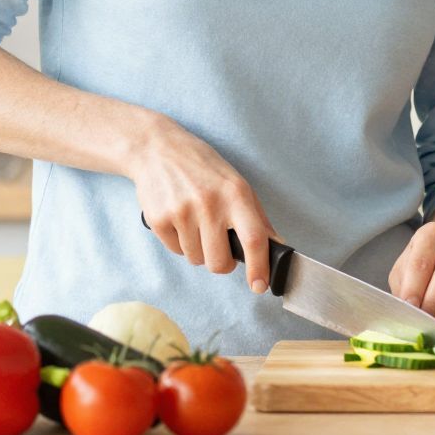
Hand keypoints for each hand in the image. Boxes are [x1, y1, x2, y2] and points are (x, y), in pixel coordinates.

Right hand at [131, 114, 277, 291]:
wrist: (158, 149)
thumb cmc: (203, 168)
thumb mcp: (236, 184)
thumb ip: (257, 217)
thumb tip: (277, 245)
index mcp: (236, 194)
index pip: (253, 238)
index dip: (259, 267)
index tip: (259, 285)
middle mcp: (210, 203)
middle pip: (219, 262)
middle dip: (221, 263)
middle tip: (219, 246)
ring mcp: (182, 212)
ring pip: (196, 259)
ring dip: (198, 249)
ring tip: (196, 222)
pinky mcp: (158, 219)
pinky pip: (175, 251)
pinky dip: (179, 242)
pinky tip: (179, 218)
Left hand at [388, 222, 434, 329]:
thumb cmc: (421, 265)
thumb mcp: (404, 270)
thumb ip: (404, 288)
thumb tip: (408, 313)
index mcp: (433, 233)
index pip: (422, 262)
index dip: (414, 288)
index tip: (409, 308)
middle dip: (434, 303)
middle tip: (423, 322)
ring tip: (434, 326)